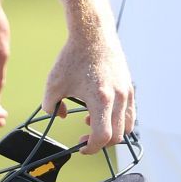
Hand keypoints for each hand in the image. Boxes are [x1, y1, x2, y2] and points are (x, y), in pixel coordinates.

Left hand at [42, 19, 133, 152]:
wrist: (92, 33)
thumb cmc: (72, 57)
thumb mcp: (53, 83)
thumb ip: (51, 106)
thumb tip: (59, 116)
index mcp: (101, 99)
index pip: (102, 137)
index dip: (91, 148)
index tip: (80, 147)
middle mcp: (118, 98)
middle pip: (117, 136)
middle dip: (100, 143)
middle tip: (83, 139)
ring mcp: (126, 92)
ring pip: (127, 126)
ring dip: (111, 132)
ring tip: (91, 122)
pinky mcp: (129, 86)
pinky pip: (129, 112)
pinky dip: (118, 119)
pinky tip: (100, 109)